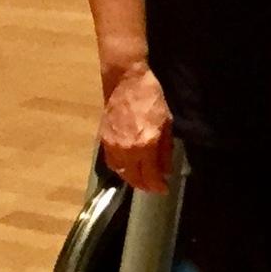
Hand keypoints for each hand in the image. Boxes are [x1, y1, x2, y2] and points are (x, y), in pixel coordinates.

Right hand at [99, 64, 173, 192]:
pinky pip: (112, 163)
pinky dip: (120, 169)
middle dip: (145, 186)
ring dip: (132, 179)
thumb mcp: (166, 121)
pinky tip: (127, 168)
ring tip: (142, 180)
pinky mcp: (104, 141)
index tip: (164, 189)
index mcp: (145, 144)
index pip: (151, 175)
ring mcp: (113, 147)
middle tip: (154, 187)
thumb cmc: (151, 98)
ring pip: (121, 173)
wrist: (125, 82)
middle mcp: (128, 150)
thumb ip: (165, 148)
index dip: (158, 185)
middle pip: (134, 178)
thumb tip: (165, 169)